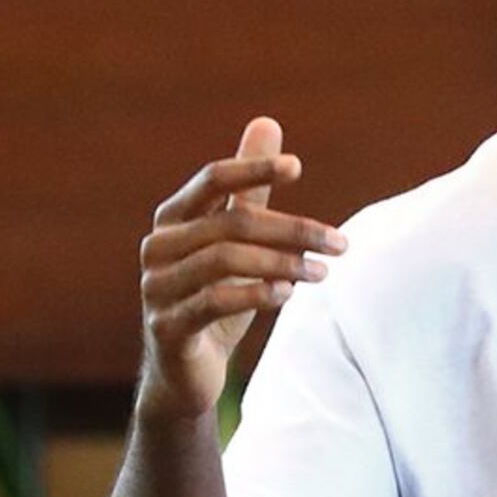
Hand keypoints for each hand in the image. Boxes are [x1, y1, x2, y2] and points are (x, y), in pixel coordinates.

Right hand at [135, 116, 346, 422]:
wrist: (185, 373)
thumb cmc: (213, 299)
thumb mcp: (235, 242)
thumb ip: (249, 189)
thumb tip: (268, 124)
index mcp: (172, 218)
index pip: (213, 179)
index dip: (253, 169)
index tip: (298, 168)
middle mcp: (158, 247)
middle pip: (230, 223)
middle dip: (292, 230)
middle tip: (339, 242)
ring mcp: (157, 287)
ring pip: (225, 261)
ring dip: (282, 263)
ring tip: (323, 272)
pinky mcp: (167, 326)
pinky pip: (214, 301)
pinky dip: (257, 294)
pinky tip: (289, 294)